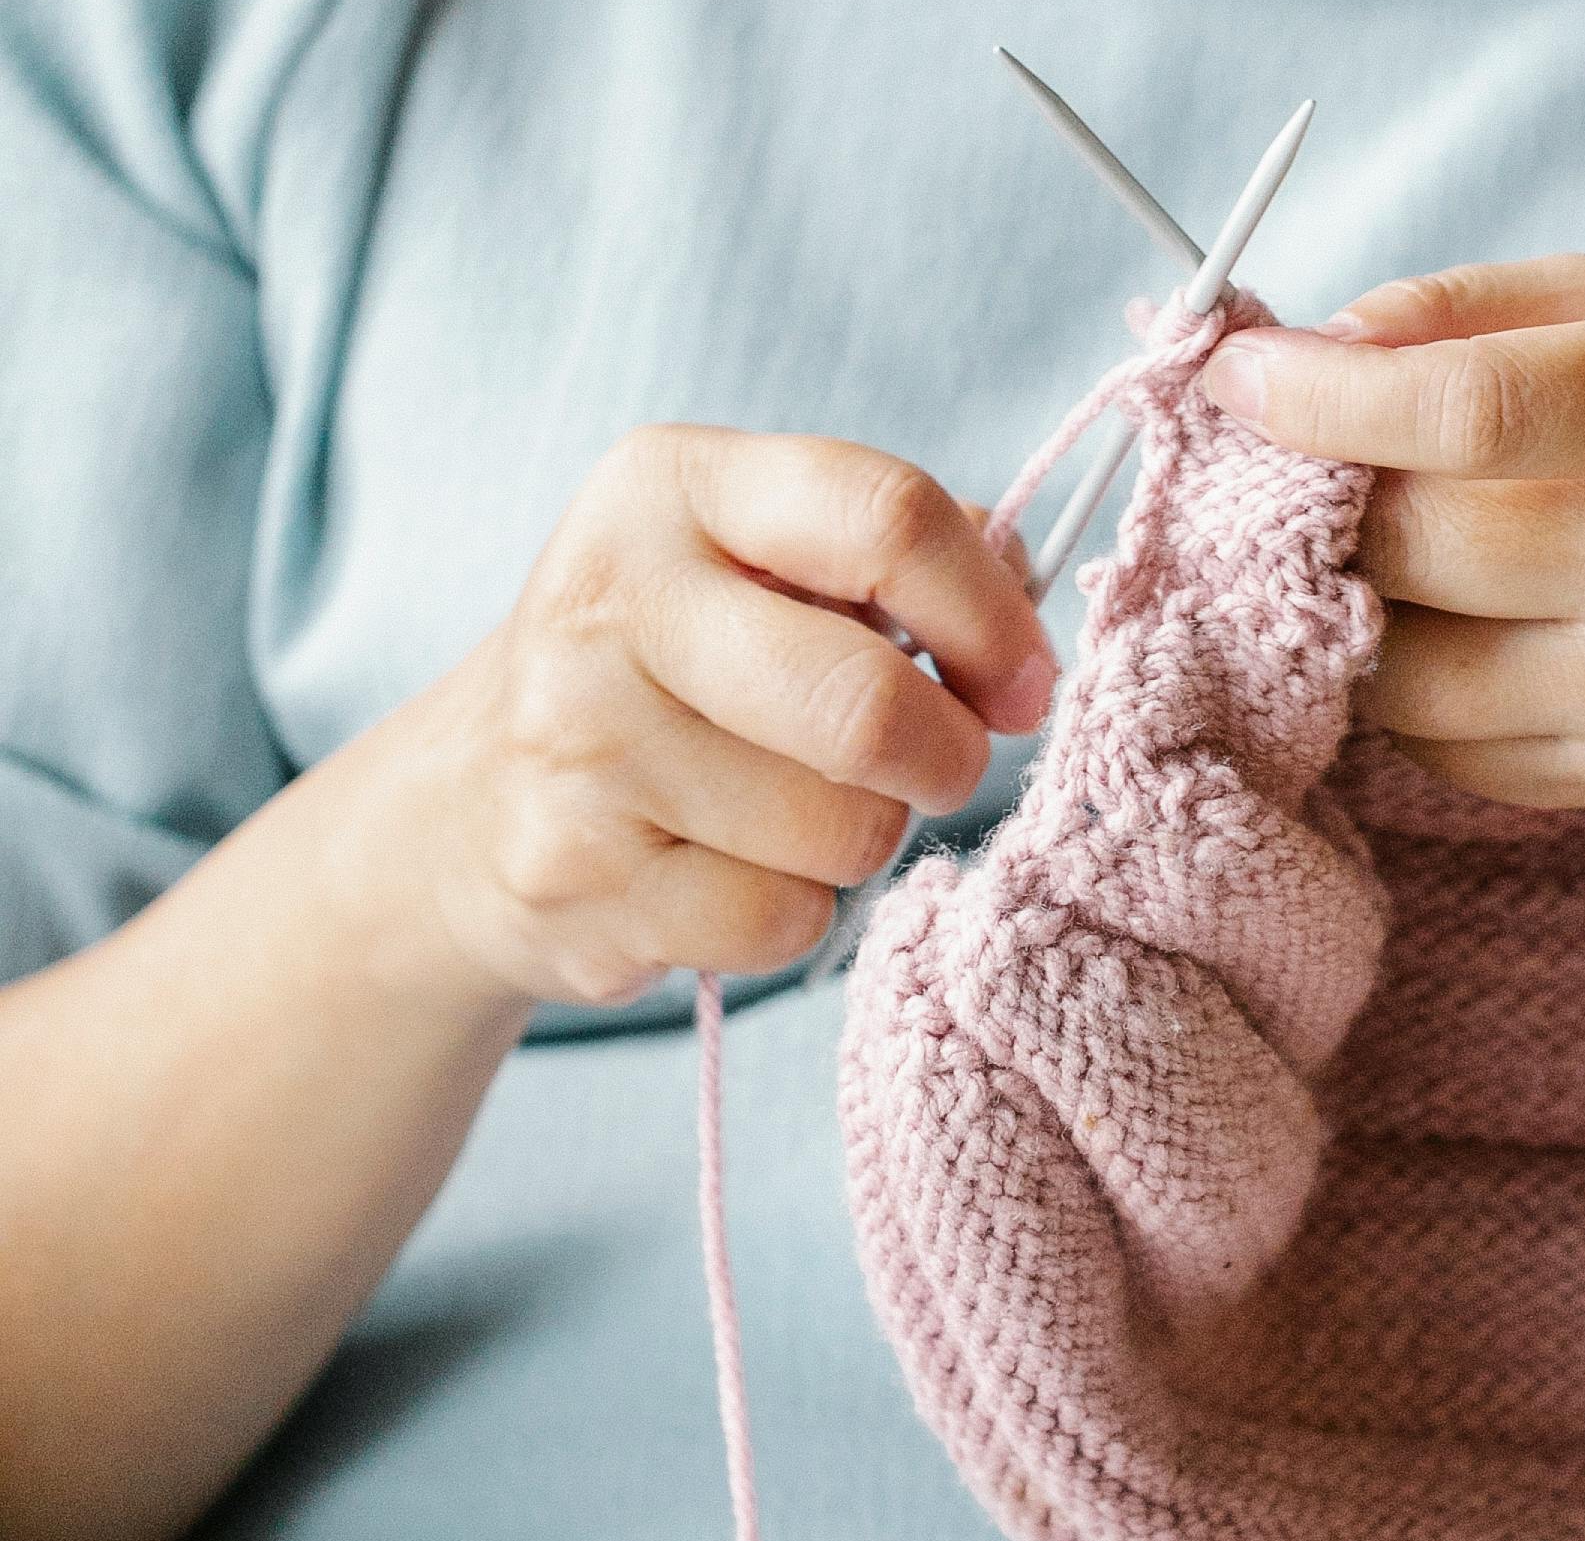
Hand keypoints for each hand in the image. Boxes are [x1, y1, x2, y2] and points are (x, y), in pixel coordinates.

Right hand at [330, 426, 1055, 1009]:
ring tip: (794, 806)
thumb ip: (899, 556)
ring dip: (862, 837)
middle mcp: (609, 601)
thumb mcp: (761, 560)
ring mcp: (580, 747)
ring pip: (843, 833)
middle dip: (945, 755)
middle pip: (868, 706)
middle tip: (938, 762)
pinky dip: (796, 911)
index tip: (1023, 679)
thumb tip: (1025, 606)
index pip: (886, 516)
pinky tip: (732, 868)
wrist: (470, 804)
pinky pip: (786, 922)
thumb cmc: (675, 666)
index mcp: (671, 486)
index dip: (992, 614)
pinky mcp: (576, 880)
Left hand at [1200, 257, 1584, 854]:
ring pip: (1408, 678)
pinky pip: (1453, 752)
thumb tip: (1310, 353)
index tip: (1239, 379)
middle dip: (1323, 504)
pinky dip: (1412, 689)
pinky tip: (1449, 625)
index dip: (1323, 401)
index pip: (1472, 414)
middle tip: (1303, 465)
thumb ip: (1484, 313)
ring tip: (1376, 551)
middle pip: (1420, 551)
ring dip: (1350, 612)